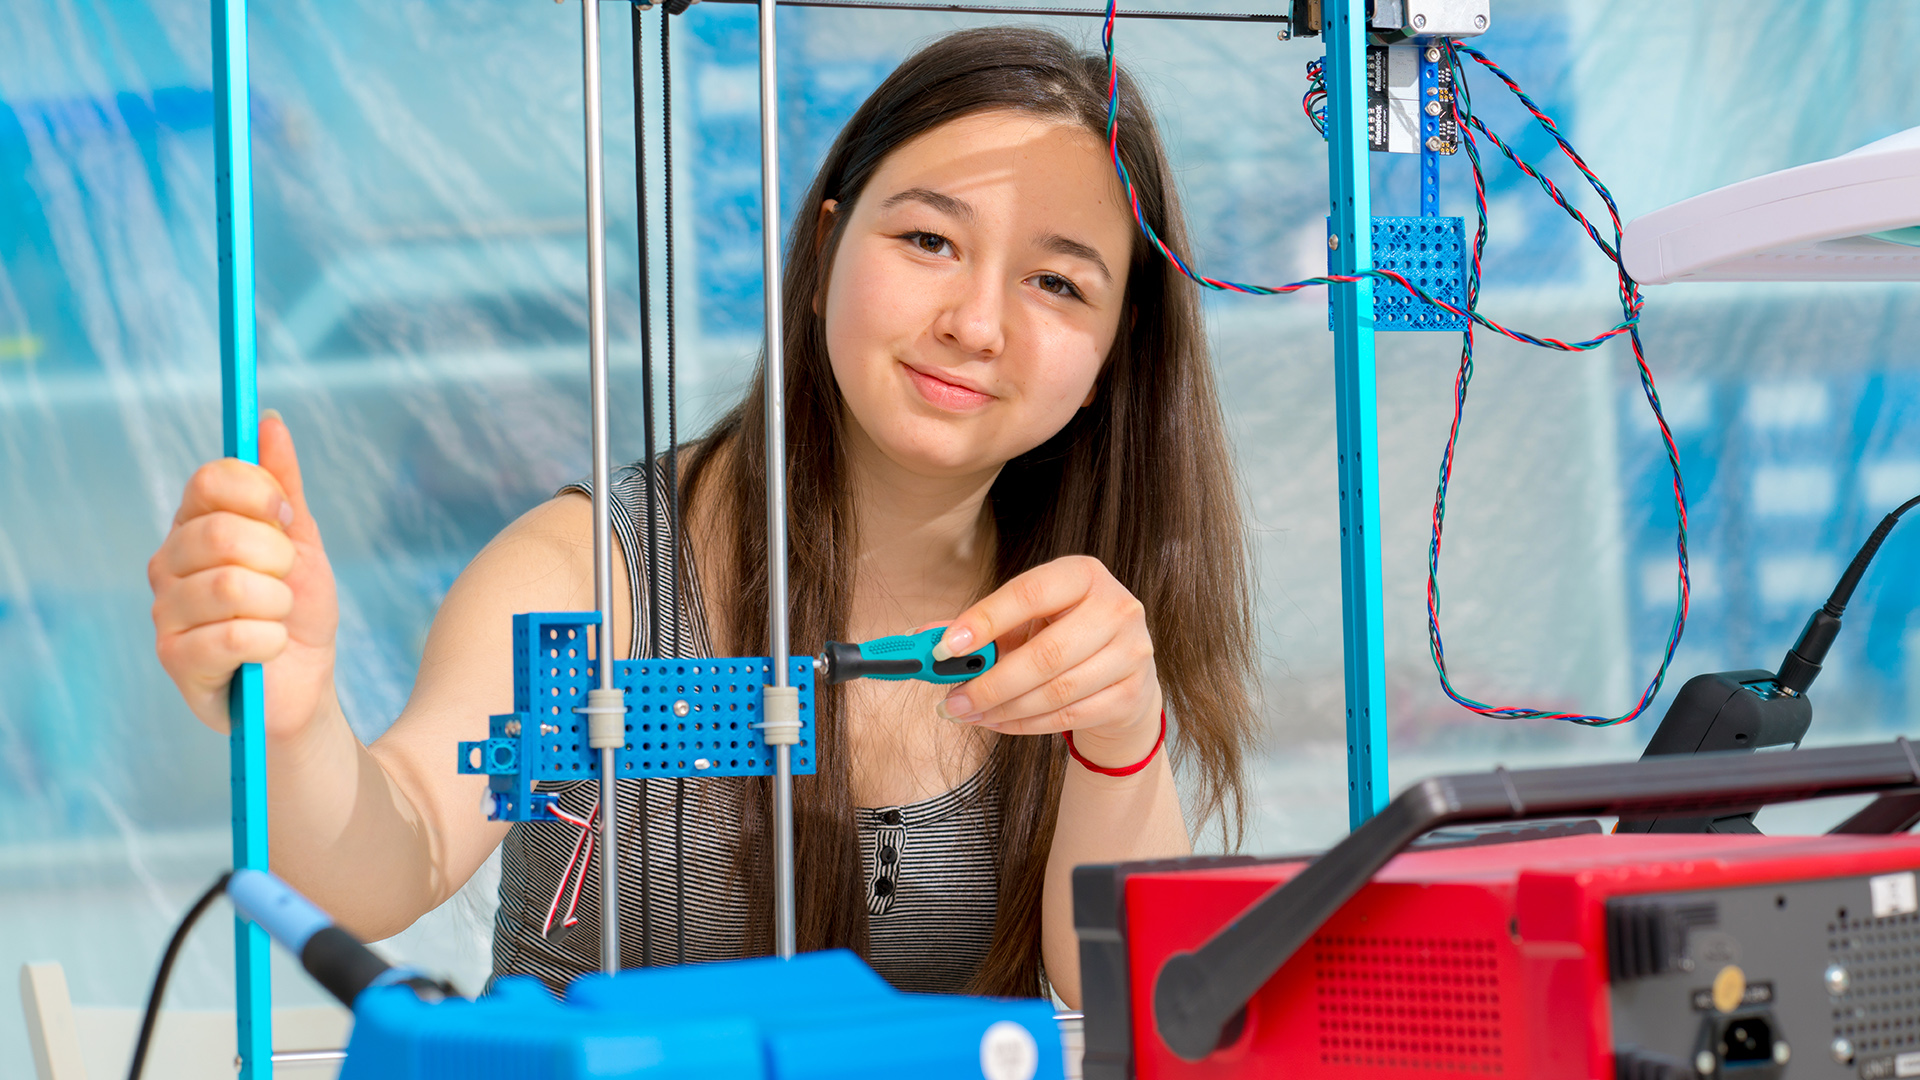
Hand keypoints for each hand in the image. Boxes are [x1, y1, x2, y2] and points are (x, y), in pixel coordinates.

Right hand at [149, 412, 339, 738]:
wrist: (304, 684)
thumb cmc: (297, 612)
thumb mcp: (300, 541)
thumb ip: (282, 484)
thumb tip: (268, 419)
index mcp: (194, 527)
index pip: (210, 480)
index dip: (261, 494)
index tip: (286, 519)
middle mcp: (168, 564)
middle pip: (220, 531)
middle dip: (276, 558)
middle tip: (285, 581)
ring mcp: (166, 612)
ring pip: (230, 586)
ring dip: (278, 604)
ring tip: (279, 618)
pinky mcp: (177, 661)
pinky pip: (232, 636)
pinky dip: (270, 641)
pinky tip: (269, 649)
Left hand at [931, 555, 1161, 768]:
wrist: (1123, 673)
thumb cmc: (1063, 636)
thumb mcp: (1026, 621)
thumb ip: (979, 626)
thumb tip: (924, 637)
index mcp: (1084, 574)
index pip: (1030, 593)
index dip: (985, 620)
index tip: (945, 647)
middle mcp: (1116, 607)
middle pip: (1045, 654)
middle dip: (990, 683)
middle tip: (952, 700)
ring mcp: (1131, 652)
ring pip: (1056, 691)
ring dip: (1003, 709)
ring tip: (968, 714)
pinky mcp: (1132, 694)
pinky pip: (1068, 716)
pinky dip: (1025, 724)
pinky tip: (998, 722)